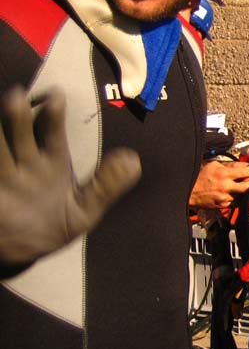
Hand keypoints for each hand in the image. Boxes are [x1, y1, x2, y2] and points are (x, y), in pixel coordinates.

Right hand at [0, 86, 141, 266]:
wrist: (23, 252)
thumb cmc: (56, 223)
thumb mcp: (86, 209)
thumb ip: (108, 185)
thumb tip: (134, 160)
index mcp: (51, 162)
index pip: (52, 134)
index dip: (53, 116)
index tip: (57, 96)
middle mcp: (23, 163)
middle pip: (18, 136)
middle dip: (17, 117)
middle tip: (17, 95)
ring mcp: (2, 178)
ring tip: (5, 106)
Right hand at [189, 159, 248, 209]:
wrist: (188, 191)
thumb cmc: (199, 176)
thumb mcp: (214, 164)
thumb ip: (231, 164)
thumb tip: (245, 165)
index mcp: (224, 174)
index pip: (248, 171)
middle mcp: (226, 187)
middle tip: (248, 179)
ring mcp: (225, 198)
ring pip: (244, 194)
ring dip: (243, 190)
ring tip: (237, 185)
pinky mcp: (223, 206)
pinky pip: (236, 202)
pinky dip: (237, 197)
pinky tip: (231, 192)